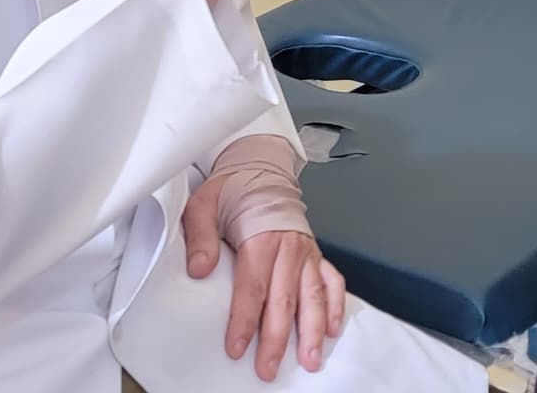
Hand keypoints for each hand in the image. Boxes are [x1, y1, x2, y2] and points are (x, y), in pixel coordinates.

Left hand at [182, 179, 347, 379]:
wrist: (260, 169)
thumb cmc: (232, 190)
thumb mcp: (203, 204)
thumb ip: (200, 237)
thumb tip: (199, 269)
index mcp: (261, 237)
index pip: (252, 287)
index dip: (244, 320)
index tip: (236, 347)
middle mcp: (289, 248)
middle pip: (284, 300)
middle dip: (277, 338)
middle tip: (269, 368)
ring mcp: (307, 252)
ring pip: (314, 296)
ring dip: (313, 331)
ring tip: (311, 359)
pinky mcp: (316, 254)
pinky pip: (333, 282)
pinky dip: (336, 306)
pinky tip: (332, 329)